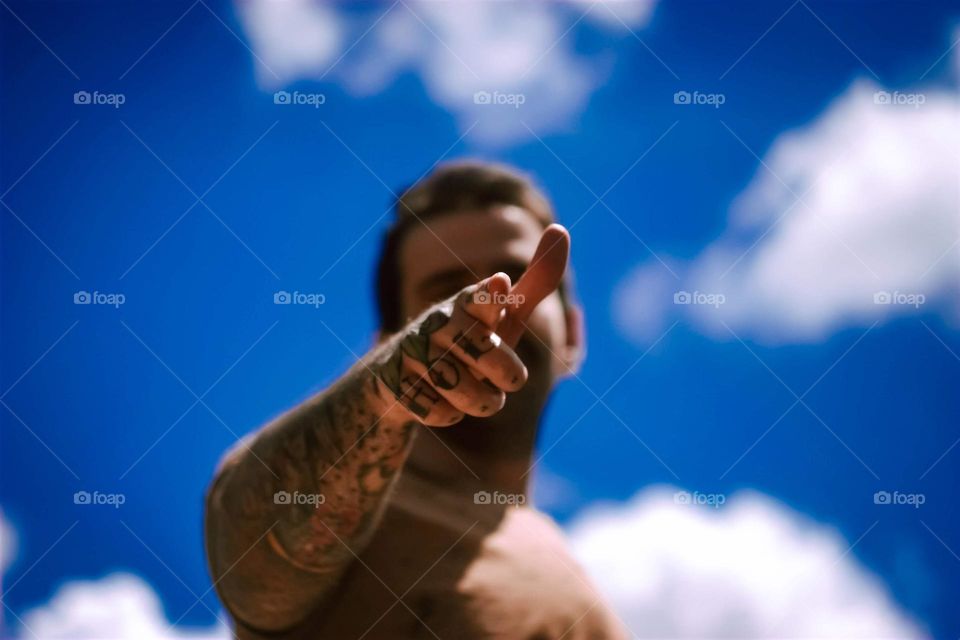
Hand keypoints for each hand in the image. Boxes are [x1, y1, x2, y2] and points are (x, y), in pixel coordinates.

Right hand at [372, 224, 569, 426]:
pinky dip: (449, 414)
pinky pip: (442, 413)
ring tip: (473, 390)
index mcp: (468, 303)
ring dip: (480, 400)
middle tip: (507, 376)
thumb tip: (561, 229)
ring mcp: (413, 352)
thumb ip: (535, 283)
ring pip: (468, 393)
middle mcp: (438, 322)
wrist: (400, 377)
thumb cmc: (468, 341)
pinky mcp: (395, 383)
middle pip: (488, 357)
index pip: (482, 298)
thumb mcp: (503, 315)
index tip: (501, 285)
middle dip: (508, 375)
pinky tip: (438, 399)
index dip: (492, 296)